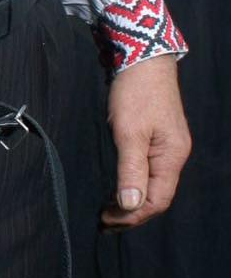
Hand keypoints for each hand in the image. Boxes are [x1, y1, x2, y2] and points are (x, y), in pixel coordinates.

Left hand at [100, 54, 190, 228]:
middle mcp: (173, 155)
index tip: (107, 220)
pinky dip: (133, 181)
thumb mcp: (129, 132)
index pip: (156, 200)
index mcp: (172, 157)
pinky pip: (148, 169)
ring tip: (108, 209)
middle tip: (104, 221)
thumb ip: (130, 169)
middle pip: (156, 196)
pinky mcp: (156, 135)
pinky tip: (119, 185)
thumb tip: (130, 206)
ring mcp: (166, 145)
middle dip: (131, 212)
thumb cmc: (135, 92)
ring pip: (152, 183)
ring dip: (131, 198)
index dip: (133, 215)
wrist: (141, 56)